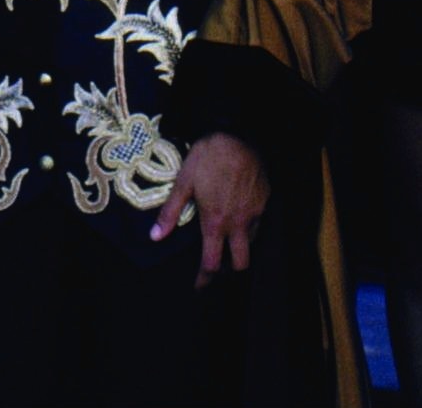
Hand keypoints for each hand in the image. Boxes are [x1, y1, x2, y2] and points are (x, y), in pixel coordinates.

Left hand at [151, 132, 267, 290]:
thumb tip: (155, 237)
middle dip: (228, 270)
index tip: (199, 287)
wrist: (237, 135)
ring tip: (227, 243)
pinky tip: (239, 218)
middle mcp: (238, 224)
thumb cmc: (206, 158)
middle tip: (217, 267)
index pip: (212, 263)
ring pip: (251, 244)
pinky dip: (249, 228)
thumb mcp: (183, 182)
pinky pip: (259, 224)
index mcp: (215, 222)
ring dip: (239, 249)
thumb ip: (170, 212)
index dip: (205, 279)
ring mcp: (255, 213)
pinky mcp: (266, 201)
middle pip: (240, 264)